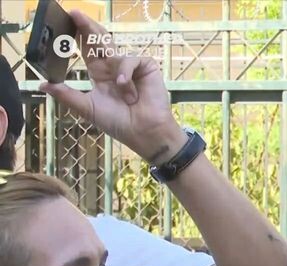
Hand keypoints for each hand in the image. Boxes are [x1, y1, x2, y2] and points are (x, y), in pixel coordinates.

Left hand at [38, 10, 186, 162]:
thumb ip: (66, 95)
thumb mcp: (87, 108)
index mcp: (100, 75)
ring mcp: (130, 67)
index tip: (66, 20)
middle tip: (76, 14)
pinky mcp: (146, 67)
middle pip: (99, 40)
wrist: (143, 132)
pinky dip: (126, 73)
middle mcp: (114, 67)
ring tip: (122, 91)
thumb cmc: (118, 123)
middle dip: (88, 27)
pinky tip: (127, 89)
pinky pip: (131, 60)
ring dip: (114, 70)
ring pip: (114, 51)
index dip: (78, 35)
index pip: (87, 49)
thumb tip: (42, 84)